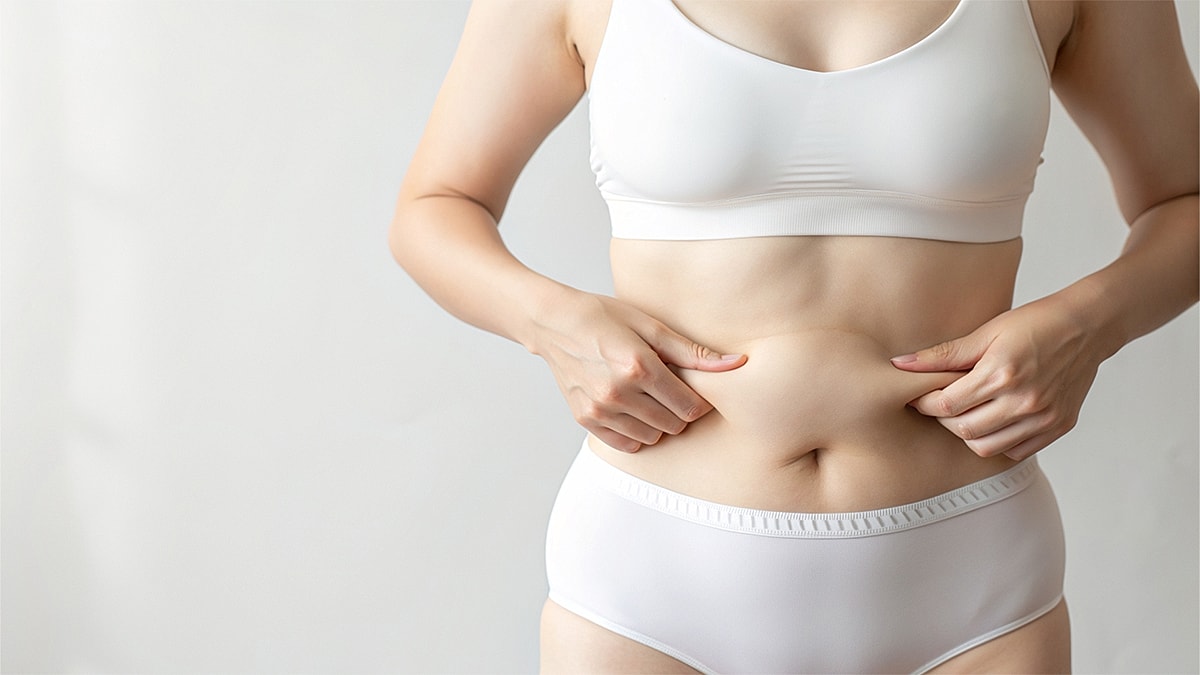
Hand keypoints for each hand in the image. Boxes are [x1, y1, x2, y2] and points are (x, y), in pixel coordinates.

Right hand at [532, 293, 745, 452]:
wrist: (553, 322)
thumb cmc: (603, 317)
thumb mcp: (650, 325)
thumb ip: (693, 352)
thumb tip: (737, 364)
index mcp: (639, 366)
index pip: (689, 407)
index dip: (698, 401)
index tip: (691, 389)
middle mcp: (618, 392)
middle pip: (673, 425)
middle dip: (678, 410)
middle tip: (668, 389)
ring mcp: (599, 409)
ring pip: (651, 437)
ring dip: (657, 422)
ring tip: (647, 396)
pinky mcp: (585, 419)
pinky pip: (626, 444)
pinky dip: (634, 432)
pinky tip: (630, 408)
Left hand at [890, 297, 1106, 460]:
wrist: (1088, 326)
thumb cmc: (1035, 323)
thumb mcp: (987, 331)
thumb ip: (943, 354)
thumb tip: (900, 364)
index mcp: (1003, 373)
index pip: (947, 404)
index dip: (925, 403)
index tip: (918, 396)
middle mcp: (1025, 400)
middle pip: (964, 430)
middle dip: (943, 420)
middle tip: (939, 404)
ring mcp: (1044, 418)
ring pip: (987, 447)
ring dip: (967, 433)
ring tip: (965, 412)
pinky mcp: (1058, 427)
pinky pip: (1015, 451)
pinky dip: (997, 442)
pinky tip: (992, 421)